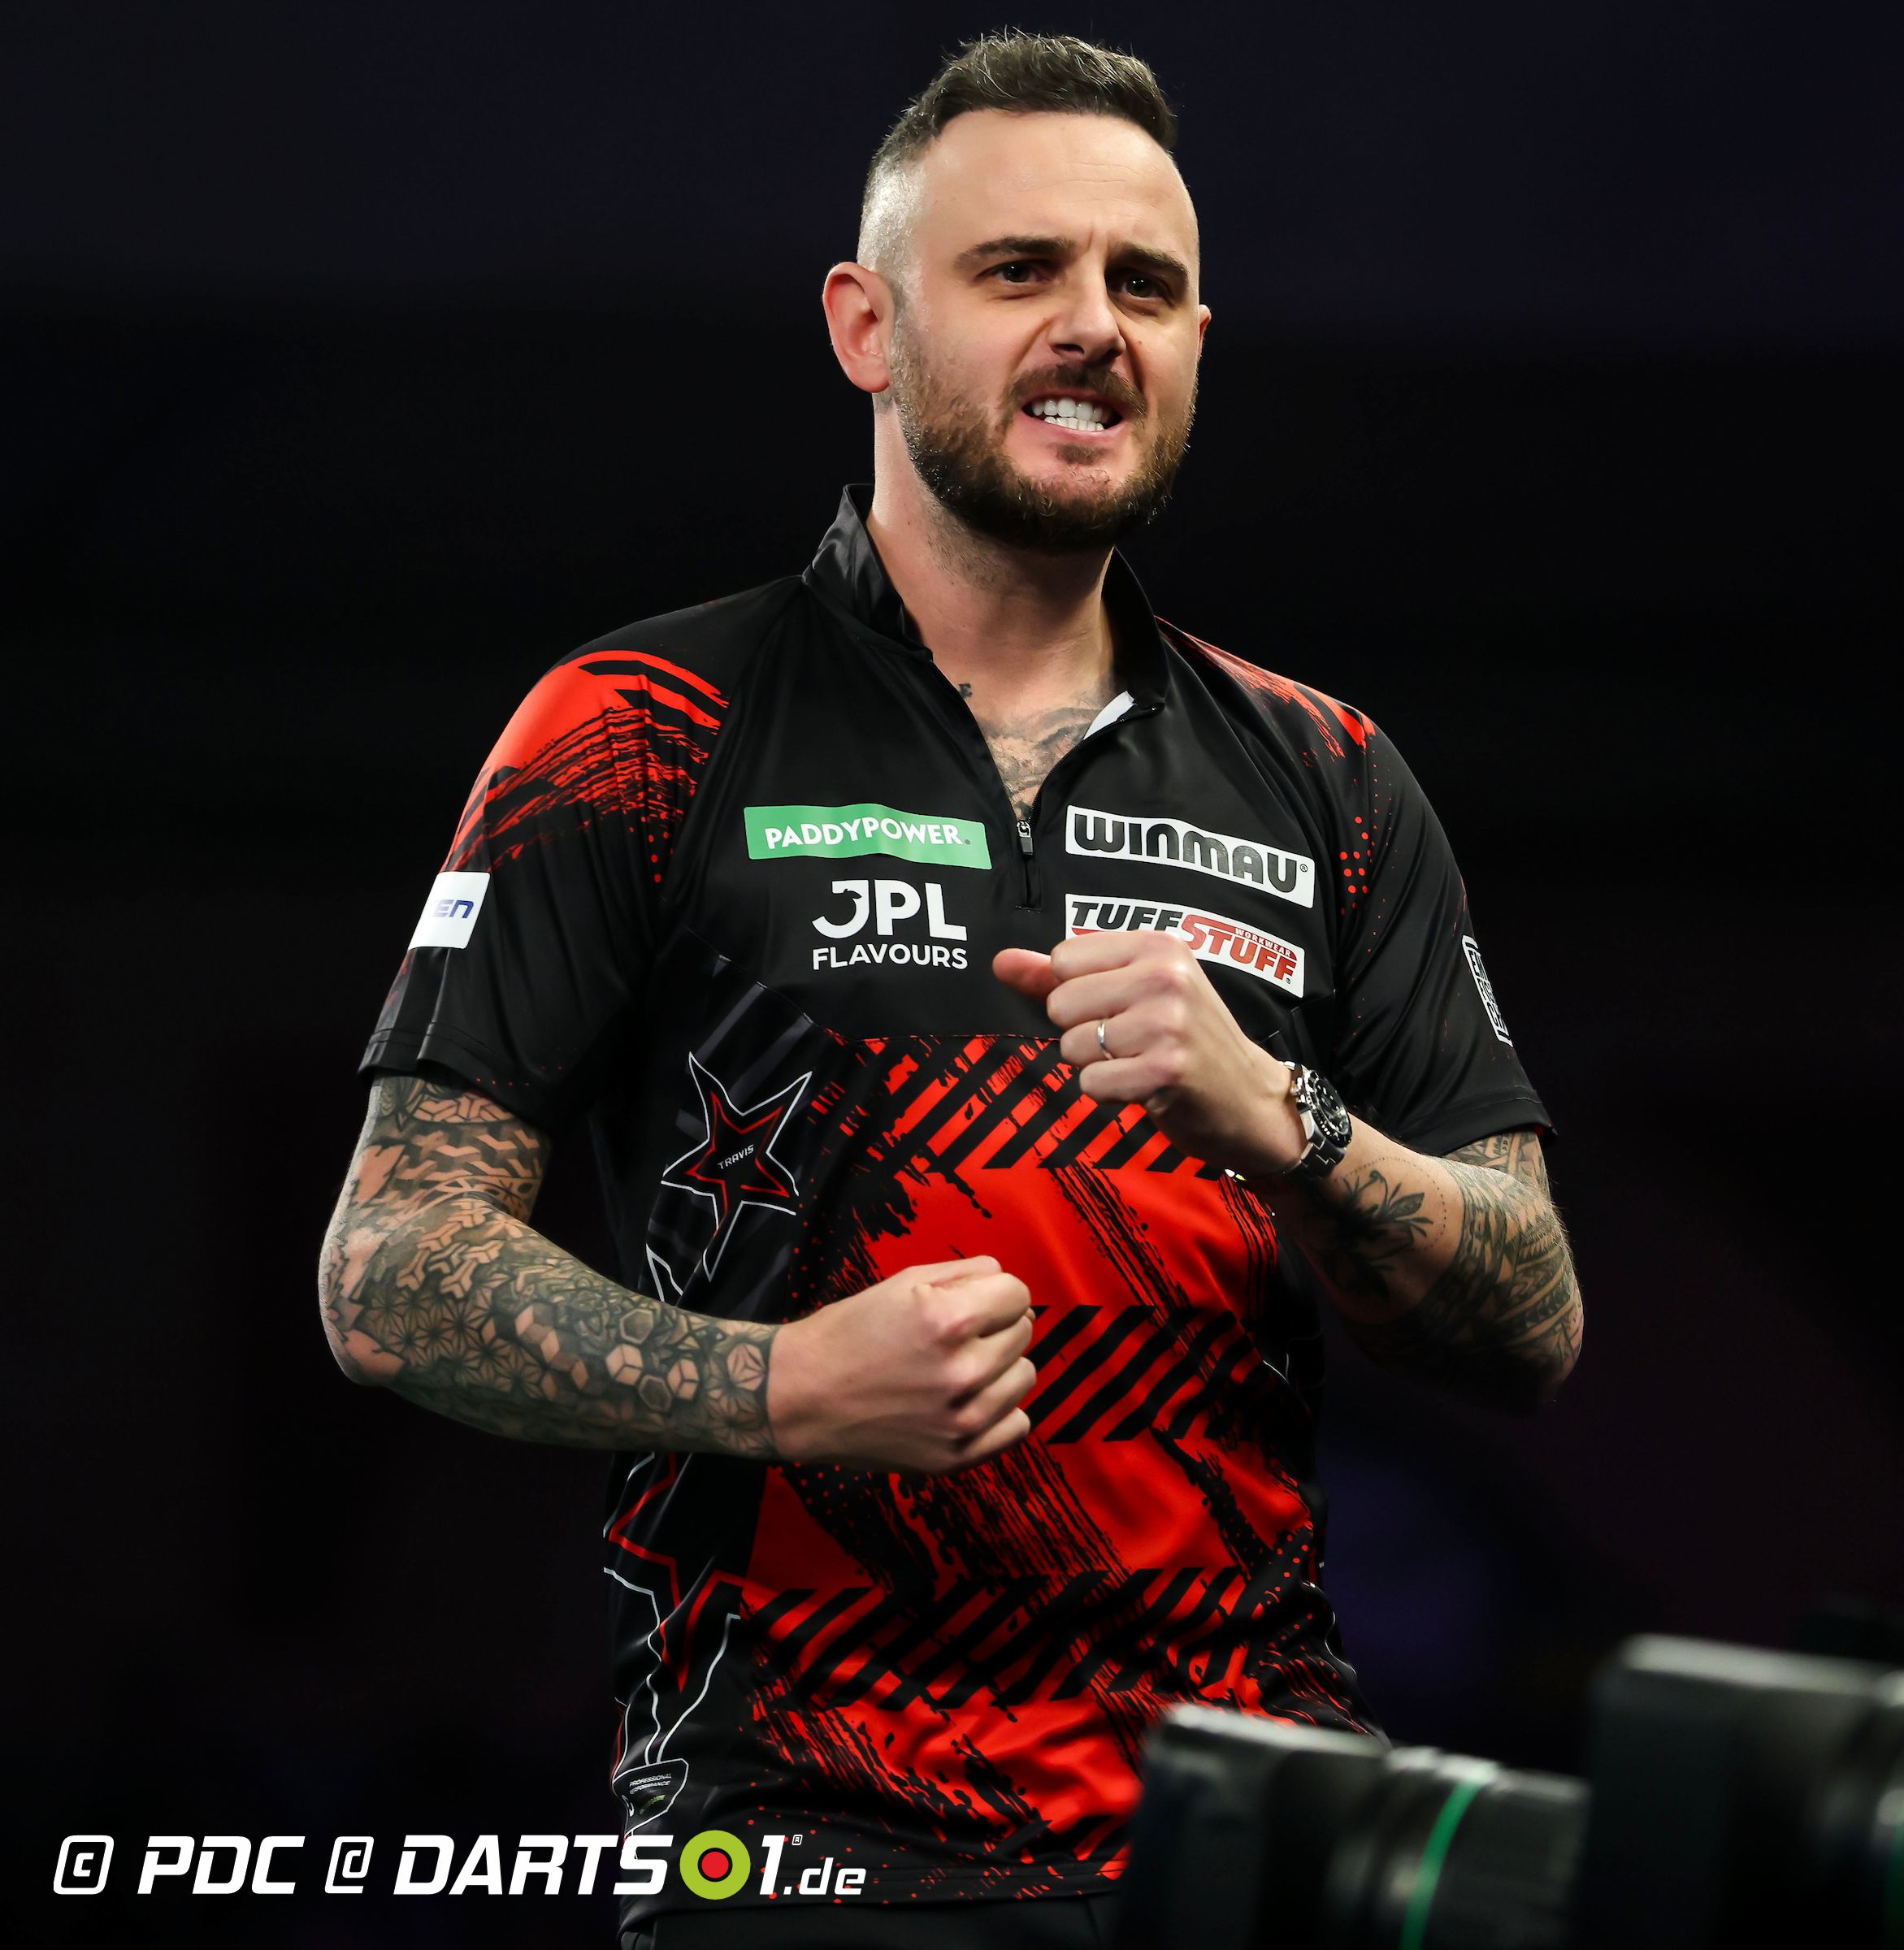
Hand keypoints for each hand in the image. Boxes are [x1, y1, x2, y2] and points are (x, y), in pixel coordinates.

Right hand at [766, 1256, 1035, 1472]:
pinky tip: (967, 1401)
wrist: (801, 1397)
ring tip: (958, 1367)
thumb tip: (1006, 1281)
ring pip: (1024, 1376)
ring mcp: (964, 1420)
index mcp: (950, 1321)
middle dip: (995, 1326)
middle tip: (955, 1336)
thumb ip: (965, 1274)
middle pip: (1023, 1332)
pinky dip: (1000, 1410)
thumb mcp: (903, 1283)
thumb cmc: (848, 1332)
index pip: (1017, 1293)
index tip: (970, 1302)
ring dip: (1000, 1366)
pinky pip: (1018, 1424)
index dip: (993, 1291)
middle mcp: (964, 1371)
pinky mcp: (958, 1456)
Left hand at [994, 937, 1306, 1177]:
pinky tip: (1144, 1087)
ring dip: (1097, 1066)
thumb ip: (1059, 975)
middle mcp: (1165, 976)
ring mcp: (1168, 1023)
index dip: (1077, 995)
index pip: (1063, 960)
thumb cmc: (1184, 1041)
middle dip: (1083, 1033)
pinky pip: (1091, 1083)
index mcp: (1156, 945)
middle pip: (1061, 1004)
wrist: (1248, 1099)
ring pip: (1072, 1046)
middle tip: (1130, 1042)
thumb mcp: (1131, 992)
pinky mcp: (1165, 1070)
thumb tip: (999, 961)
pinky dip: (1108, 1094)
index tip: (1119, 1007)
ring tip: (1139, 1063)